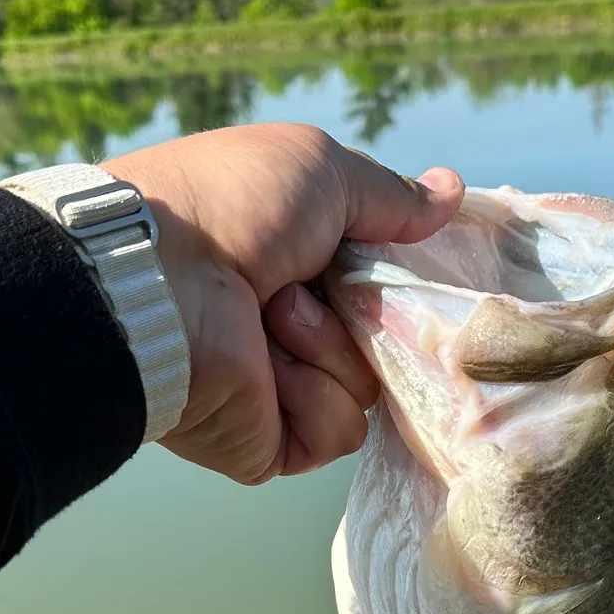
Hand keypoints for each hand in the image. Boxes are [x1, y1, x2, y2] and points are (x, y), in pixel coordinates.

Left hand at [102, 124, 462, 483]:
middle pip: (386, 340)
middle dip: (368, 310)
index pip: (381, 285)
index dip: (398, 275)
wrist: (159, 281)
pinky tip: (269, 365)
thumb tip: (453, 192)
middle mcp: (288, 326)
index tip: (403, 258)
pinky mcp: (272, 442)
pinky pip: (339, 433)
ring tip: (273, 315)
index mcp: (296, 262)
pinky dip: (313, 396)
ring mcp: (280, 388)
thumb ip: (391, 195)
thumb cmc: (232, 209)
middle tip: (324, 283)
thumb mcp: (321, 170)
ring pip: (368, 387)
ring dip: (330, 345)